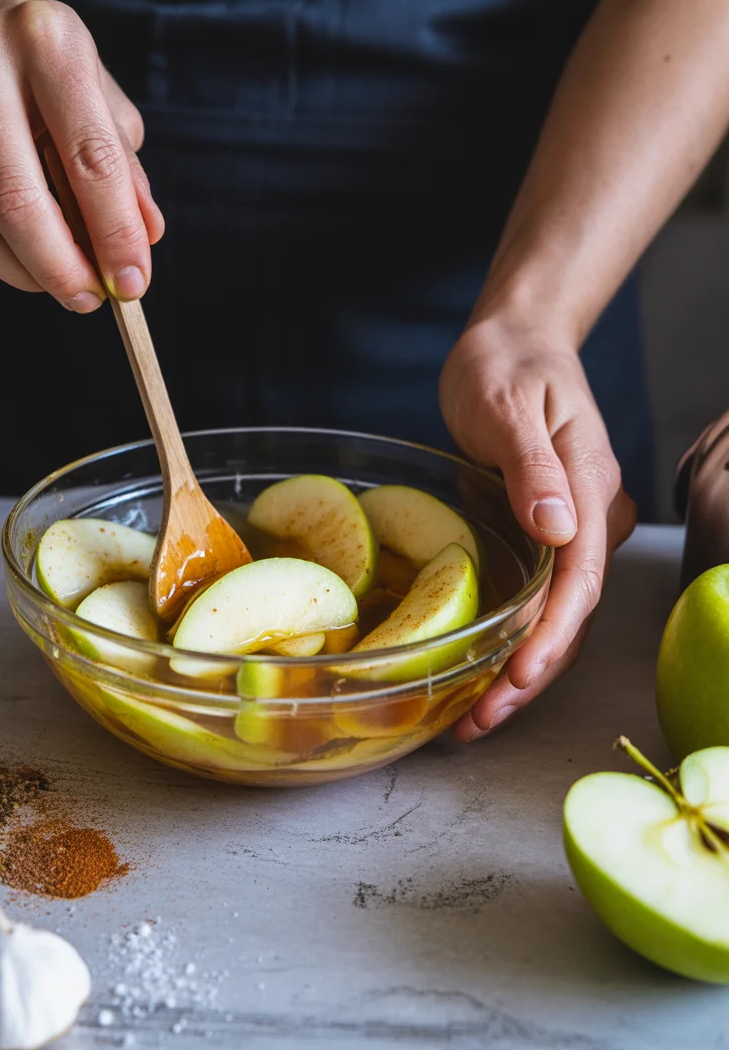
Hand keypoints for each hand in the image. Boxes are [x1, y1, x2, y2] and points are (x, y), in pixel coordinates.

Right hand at [0, 0, 163, 311]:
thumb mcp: (105, 107)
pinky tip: (10, 257)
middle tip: (86, 298)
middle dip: (60, 268)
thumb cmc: (51, 79)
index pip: (91, 159)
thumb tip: (143, 240)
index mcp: (49, 40)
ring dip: (20, 272)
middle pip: (16, 199)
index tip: (130, 285)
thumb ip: (126, 174)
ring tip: (53, 280)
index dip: (115, 235)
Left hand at [439, 316, 636, 740]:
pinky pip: (537, 597)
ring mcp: (572, 528)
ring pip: (556, 615)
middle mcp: (590, 518)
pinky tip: (478, 667)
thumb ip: (534, 467)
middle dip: (529, 674)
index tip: (518, 678)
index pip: (580, 581)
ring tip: (472, 716)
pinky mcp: (547, 532)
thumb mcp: (508, 405)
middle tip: (477, 722)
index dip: (551, 638)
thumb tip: (557, 528)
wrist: (515, 341)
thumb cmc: (507, 364)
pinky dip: (511, 638)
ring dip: (519, 669)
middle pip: (571, 614)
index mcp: (590, 489)